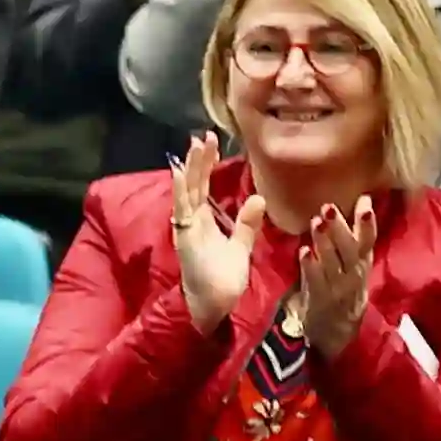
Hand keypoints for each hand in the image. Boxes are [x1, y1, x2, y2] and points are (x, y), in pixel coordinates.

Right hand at [169, 134, 267, 334]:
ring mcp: (187, 227)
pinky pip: (182, 209)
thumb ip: (246, 223)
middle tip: (204, 135)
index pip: (203, 185)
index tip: (212, 142)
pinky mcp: (186, 236)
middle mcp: (192, 220)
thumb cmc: (223, 279)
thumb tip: (260, 198)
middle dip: (198, 159)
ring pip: (187, 191)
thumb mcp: (241, 246)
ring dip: (191, 168)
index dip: (206, 164)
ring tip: (195, 145)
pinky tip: (181, 172)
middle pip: (194, 183)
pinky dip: (181, 191)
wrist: (214, 305)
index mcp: (203, 220)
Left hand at [291, 199, 379, 341]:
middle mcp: (353, 275)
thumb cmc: (344, 289)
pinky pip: (315, 283)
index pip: (368, 241)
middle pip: (350, 251)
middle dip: (341, 229)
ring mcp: (337, 289)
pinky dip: (310, 267)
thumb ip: (356, 236)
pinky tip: (303, 252)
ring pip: (332, 264)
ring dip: (324, 243)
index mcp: (362, 264)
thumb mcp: (355, 265)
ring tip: (316, 222)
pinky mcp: (319, 300)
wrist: (336, 333)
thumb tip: (362, 198)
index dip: (367, 223)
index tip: (364, 201)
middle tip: (329, 207)